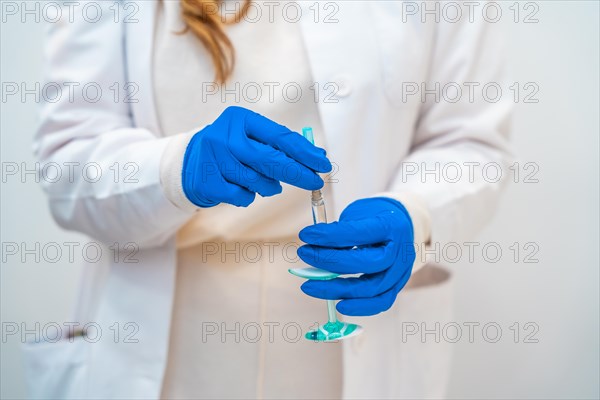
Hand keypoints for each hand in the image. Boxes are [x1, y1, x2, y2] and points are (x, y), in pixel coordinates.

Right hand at [182, 106, 331, 206]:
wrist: (189, 163)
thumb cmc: (231, 149)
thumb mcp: (251, 138)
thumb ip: (280, 145)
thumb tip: (317, 156)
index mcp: (240, 119)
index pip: (280, 137)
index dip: (305, 153)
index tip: (323, 164)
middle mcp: (225, 136)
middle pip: (271, 160)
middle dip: (297, 173)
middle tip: (315, 182)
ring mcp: (214, 160)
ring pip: (258, 181)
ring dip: (269, 186)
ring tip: (265, 182)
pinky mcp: (208, 183)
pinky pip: (243, 196)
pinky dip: (249, 196)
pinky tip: (241, 187)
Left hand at [297, 197, 415, 315]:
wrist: (401, 225)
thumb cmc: (375, 217)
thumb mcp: (359, 213)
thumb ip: (340, 230)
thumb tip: (314, 247)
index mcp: (390, 225)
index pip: (357, 234)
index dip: (328, 236)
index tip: (305, 235)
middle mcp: (400, 250)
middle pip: (365, 263)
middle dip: (330, 262)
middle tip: (305, 254)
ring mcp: (400, 271)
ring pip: (371, 288)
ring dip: (337, 289)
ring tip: (310, 285)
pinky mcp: (397, 286)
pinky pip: (381, 302)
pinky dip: (359, 307)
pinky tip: (338, 304)